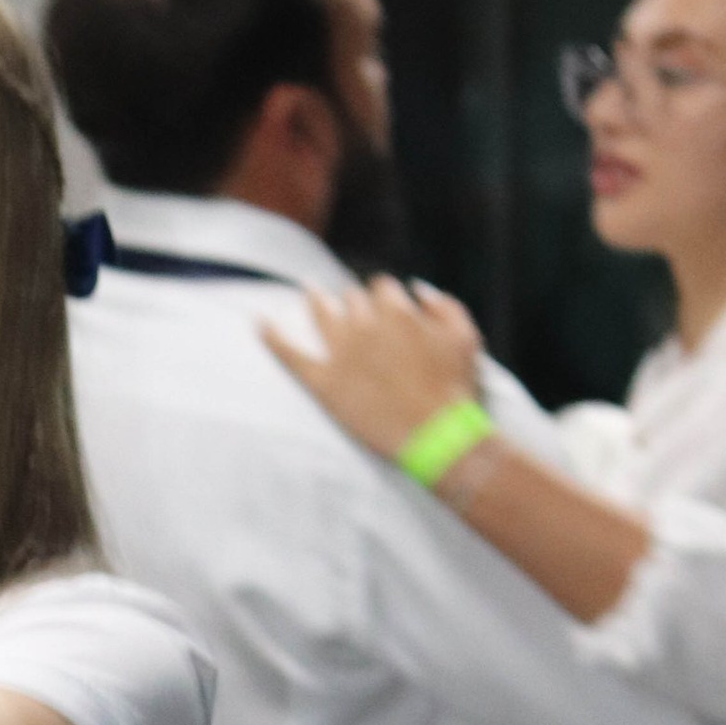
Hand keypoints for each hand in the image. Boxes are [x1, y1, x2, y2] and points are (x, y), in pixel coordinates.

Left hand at [261, 278, 486, 460]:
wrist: (437, 436)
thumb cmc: (455, 389)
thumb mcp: (465, 337)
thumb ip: (444, 306)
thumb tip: (418, 289)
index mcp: (399, 311)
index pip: (382, 288)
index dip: (383, 297)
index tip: (385, 307)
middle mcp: (366, 325)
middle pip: (353, 299)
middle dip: (355, 302)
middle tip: (355, 312)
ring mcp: (342, 354)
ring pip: (322, 313)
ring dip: (316, 299)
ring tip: (309, 292)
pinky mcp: (324, 384)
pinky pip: (290, 355)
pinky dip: (273, 337)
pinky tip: (260, 323)